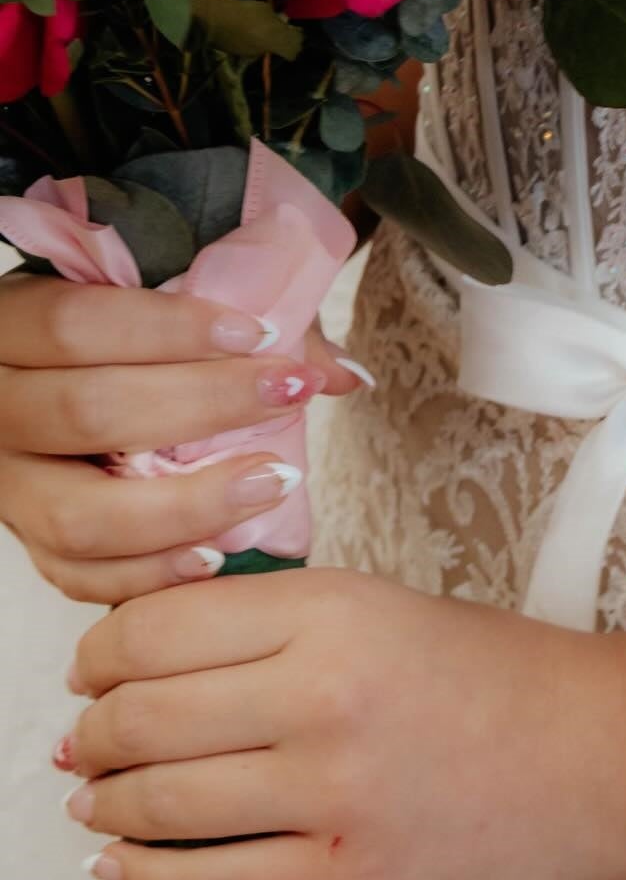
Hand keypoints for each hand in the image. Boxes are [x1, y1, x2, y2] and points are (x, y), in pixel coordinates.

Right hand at [0, 275, 367, 602]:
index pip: (76, 324)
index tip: (261, 333)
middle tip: (284, 397)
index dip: (170, 330)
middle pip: (84, 413)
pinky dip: (149, 574)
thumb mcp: (171, 303)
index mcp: (11, 326)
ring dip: (184, 506)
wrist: (64, 379)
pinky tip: (216, 554)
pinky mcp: (28, 542)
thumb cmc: (126, 335)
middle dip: (199, 406)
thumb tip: (339, 376)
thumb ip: (247, 323)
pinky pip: (77, 576)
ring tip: (268, 482)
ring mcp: (6, 484)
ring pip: (77, 515)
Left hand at [62, 569, 625, 879]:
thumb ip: (276, 624)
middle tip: (87, 735)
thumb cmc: (503, 677)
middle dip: (93, 731)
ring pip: (160, 802)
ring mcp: (332, 793)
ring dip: (107, 805)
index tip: (94, 664)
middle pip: (141, 714)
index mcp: (331, 610)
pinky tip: (128, 865)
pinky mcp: (347, 878)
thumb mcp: (382, 607)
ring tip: (99, 799)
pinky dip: (146, 877)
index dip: (101, 650)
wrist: (601, 753)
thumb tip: (155, 659)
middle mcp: (322, 695)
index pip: (159, 625)